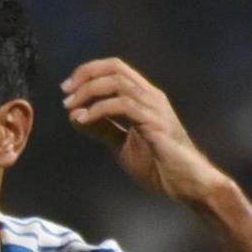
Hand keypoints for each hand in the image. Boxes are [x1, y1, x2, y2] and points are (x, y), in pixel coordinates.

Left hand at [60, 58, 235, 207]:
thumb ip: (103, 128)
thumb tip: (75, 116)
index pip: (116, 68)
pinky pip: (123, 105)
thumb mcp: (122, 143)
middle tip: (65, 93)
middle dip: (85, 76)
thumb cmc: (159, 164)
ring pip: (117, 83)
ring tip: (71, 108)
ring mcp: (154, 107)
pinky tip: (84, 120)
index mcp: (145, 97)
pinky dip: (98, 110)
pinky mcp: (155, 123)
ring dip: (88, 92)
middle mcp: (151, 96)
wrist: (185, 183)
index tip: (67, 88)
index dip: (88, 72)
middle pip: (115, 68)